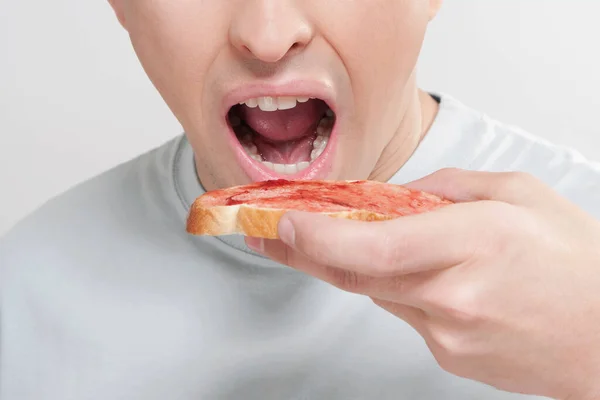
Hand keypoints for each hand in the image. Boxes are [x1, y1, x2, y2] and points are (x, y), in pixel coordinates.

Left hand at [246, 169, 599, 398]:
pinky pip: (405, 313)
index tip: (279, 223)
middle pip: (353, 275)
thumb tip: (402, 194)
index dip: (315, 238)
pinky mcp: (448, 357)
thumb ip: (450, 187)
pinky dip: (398, 287)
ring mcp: (447, 334)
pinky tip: (422, 274)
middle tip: (266, 234)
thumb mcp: (519, 195)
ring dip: (359, 264)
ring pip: (377, 292)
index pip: (370, 247)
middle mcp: (451, 296)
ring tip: (354, 239)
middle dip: (302, 252)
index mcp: (472, 243)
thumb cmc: (580, 264)